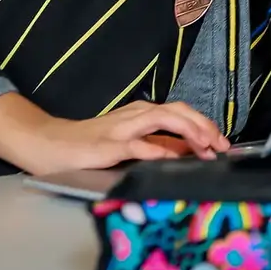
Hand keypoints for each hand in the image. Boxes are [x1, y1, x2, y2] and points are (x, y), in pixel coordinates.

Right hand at [0, 93, 229, 175]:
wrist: (48, 143)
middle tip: (222, 145)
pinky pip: (138, 145)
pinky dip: (158, 150)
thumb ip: (156, 145)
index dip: (205, 125)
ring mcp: (122, 128)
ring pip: (164, 119)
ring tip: (206, 147)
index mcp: (142, 114)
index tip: (222, 144)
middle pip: (179, 111)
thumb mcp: (129, 142)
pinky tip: (172, 158)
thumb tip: (187, 152)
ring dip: (189, 132)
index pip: (182, 113)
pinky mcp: (108, 145)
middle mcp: (136, 115)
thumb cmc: (89, 145)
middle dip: (205, 126)